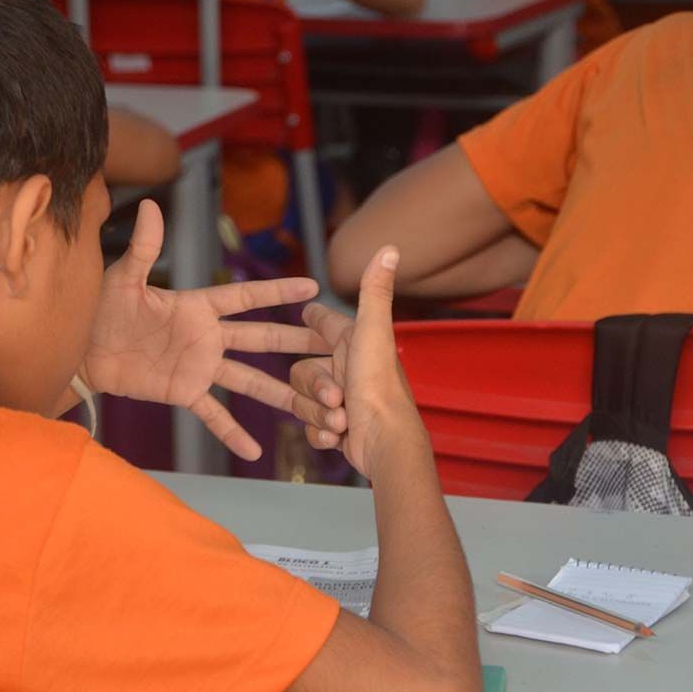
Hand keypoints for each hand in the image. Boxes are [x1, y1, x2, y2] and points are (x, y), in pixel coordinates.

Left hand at [82, 200, 327, 460]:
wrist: (79, 350)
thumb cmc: (99, 308)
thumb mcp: (123, 279)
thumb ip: (145, 249)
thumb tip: (151, 205)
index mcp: (197, 306)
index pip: (245, 298)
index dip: (277, 293)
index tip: (312, 289)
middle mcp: (206, 337)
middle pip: (260, 339)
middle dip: (297, 342)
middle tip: (334, 344)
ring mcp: (198, 367)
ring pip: (248, 379)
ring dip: (279, 393)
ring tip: (314, 404)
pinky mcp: (183, 392)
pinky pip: (212, 414)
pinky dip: (231, 433)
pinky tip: (254, 452)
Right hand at [290, 246, 423, 478]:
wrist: (384, 444)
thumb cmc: (379, 389)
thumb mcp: (373, 333)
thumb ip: (375, 291)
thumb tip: (391, 248)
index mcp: (354, 344)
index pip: (325, 324)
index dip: (314, 318)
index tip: (305, 312)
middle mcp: (347, 370)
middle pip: (301, 371)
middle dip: (315, 389)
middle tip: (336, 398)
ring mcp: (340, 401)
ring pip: (302, 401)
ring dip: (318, 415)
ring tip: (342, 421)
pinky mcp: (335, 430)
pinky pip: (309, 427)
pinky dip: (320, 435)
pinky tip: (338, 437)